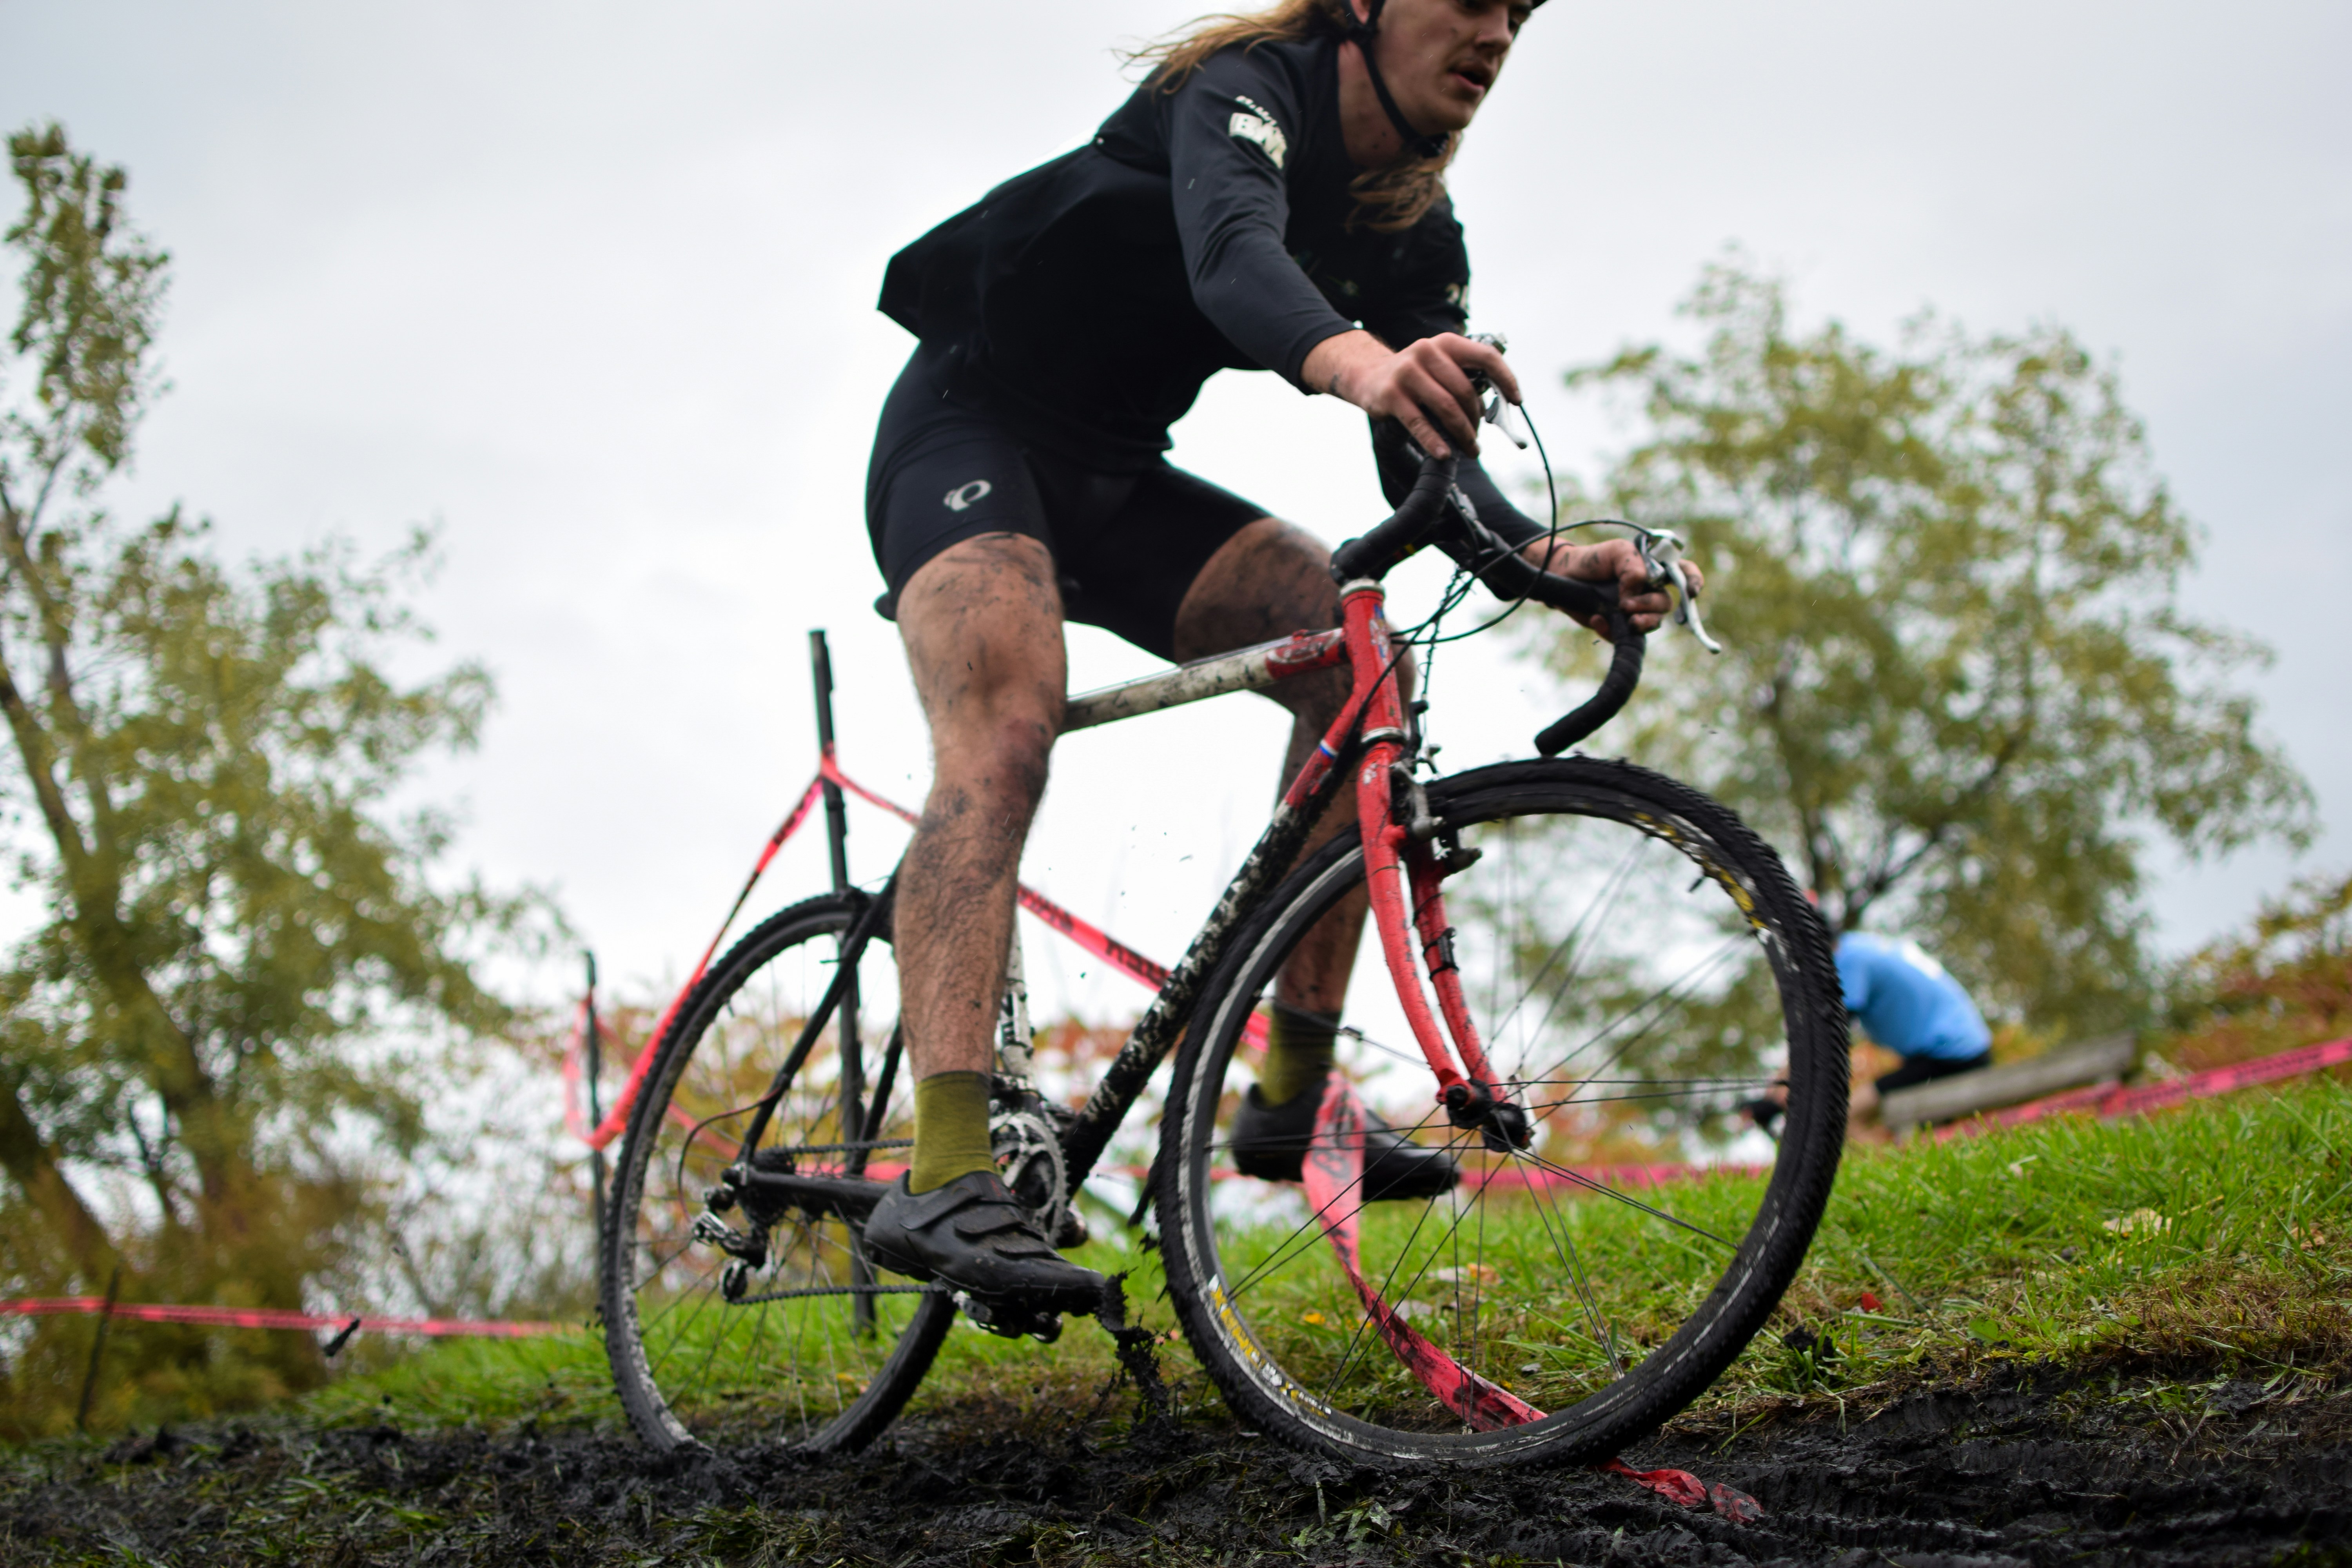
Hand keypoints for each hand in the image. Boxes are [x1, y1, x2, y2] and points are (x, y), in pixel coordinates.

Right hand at [1301, 329, 1519, 459]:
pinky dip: (1434, 441)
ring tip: (1469, 450)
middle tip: (1477, 439)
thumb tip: (1495, 409)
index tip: (1516, 401)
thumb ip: (1464, 379)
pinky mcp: (1391, 395)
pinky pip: (1420, 423)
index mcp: (1446, 343)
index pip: (1486, 356)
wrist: (1368, 376)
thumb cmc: (1415, 376)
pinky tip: (1444, 454)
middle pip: (1465, 390)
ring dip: (1462, 434)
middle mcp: (1427, 351)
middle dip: (1476, 420)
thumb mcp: (1439, 367)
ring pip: (1446, 407)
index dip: (1505, 379)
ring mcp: (1407, 372)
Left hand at [1524, 537, 1704, 638]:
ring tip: (1624, 616)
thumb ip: (1633, 567)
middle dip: (1651, 606)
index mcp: (1654, 568)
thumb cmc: (1594, 560)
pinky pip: (1627, 636)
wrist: (1565, 575)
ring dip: (1643, 622)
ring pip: (1653, 622)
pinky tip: (1597, 619)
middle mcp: (1649, 590)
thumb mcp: (1616, 552)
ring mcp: (1636, 609)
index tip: (1690, 593)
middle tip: (1627, 605)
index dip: (1693, 582)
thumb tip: (1638, 590)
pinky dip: (1613, 630)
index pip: (1684, 573)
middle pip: (1667, 604)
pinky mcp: (1619, 626)